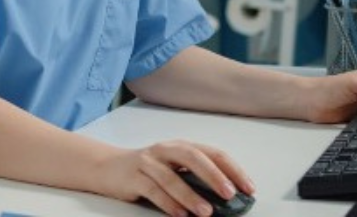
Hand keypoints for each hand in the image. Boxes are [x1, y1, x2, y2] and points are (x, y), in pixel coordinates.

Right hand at [94, 140, 253, 216]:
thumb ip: (196, 179)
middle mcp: (166, 150)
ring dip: (191, 195)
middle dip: (213, 175)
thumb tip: (226, 198)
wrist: (108, 167)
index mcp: (182, 146)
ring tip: (206, 211)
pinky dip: (168, 203)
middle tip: (229, 193)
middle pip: (193, 157)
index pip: (213, 152)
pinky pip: (153, 190)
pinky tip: (180, 215)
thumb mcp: (174, 169)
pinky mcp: (133, 177)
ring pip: (171, 177)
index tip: (248, 187)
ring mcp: (148, 162)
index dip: (232, 169)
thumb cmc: (148, 170)